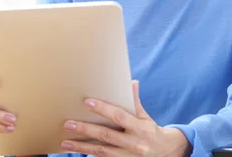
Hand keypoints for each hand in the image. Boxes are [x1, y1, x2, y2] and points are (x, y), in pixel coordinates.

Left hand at [61, 80, 190, 156]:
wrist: (166, 154)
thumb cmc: (151, 132)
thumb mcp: (146, 117)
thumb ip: (136, 102)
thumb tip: (132, 82)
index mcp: (140, 128)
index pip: (119, 116)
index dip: (103, 109)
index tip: (87, 102)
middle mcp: (134, 143)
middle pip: (106, 135)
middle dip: (86, 130)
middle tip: (68, 124)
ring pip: (101, 151)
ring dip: (82, 147)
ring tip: (65, 143)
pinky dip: (90, 156)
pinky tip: (77, 152)